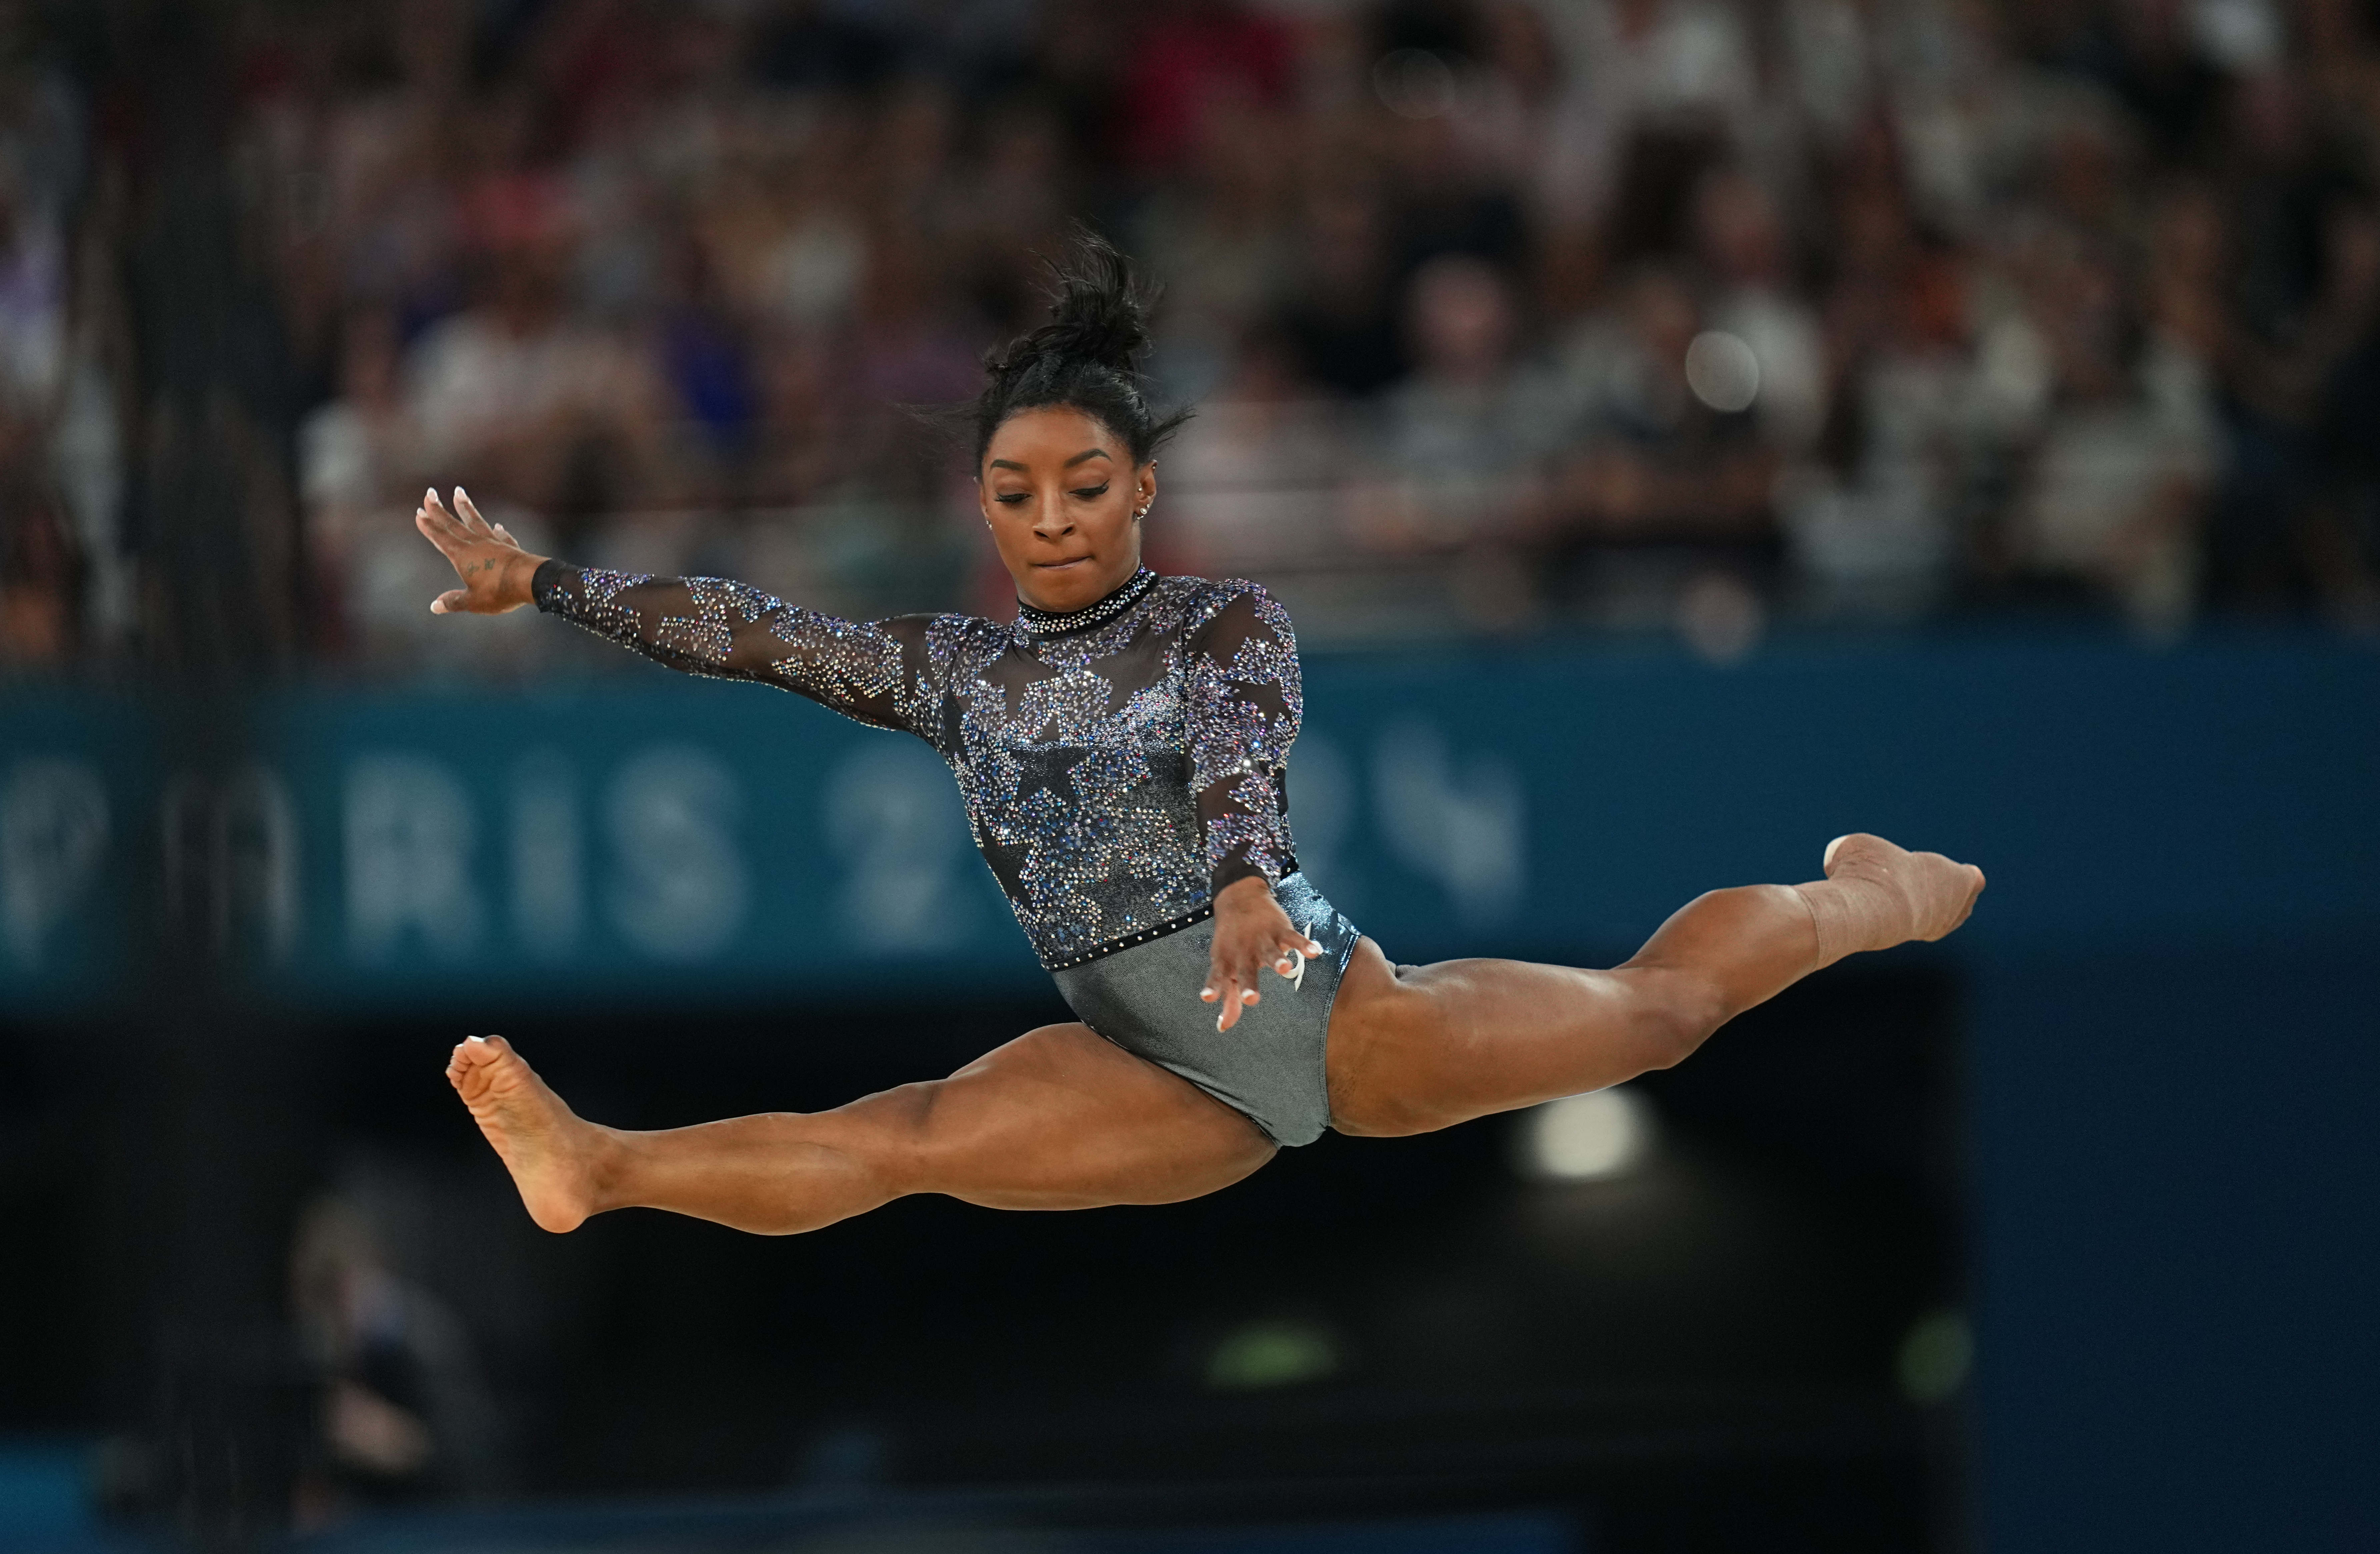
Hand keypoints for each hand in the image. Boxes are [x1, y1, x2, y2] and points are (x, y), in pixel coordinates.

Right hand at [414, 487, 546, 614]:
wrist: (531, 581)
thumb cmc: (499, 592)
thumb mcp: (473, 601)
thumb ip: (454, 601)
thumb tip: (435, 606)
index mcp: (462, 556)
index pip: (441, 537)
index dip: (429, 526)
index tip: (419, 512)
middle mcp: (476, 544)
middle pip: (454, 524)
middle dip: (439, 509)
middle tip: (430, 493)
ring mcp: (494, 543)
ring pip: (476, 521)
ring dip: (466, 507)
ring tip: (459, 492)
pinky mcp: (510, 547)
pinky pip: (501, 536)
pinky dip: (497, 531)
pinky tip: (497, 526)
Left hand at [1201, 875, 1326, 1032]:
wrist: (1239, 898)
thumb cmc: (1232, 941)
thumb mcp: (1226, 966)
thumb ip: (1228, 998)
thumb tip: (1223, 1027)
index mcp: (1227, 962)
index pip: (1218, 976)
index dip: (1213, 987)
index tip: (1208, 997)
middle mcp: (1243, 952)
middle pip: (1246, 970)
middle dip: (1248, 984)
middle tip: (1251, 998)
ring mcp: (1262, 940)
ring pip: (1270, 952)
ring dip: (1278, 960)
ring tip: (1285, 969)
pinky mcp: (1280, 930)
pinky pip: (1293, 937)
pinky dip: (1304, 944)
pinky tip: (1314, 952)